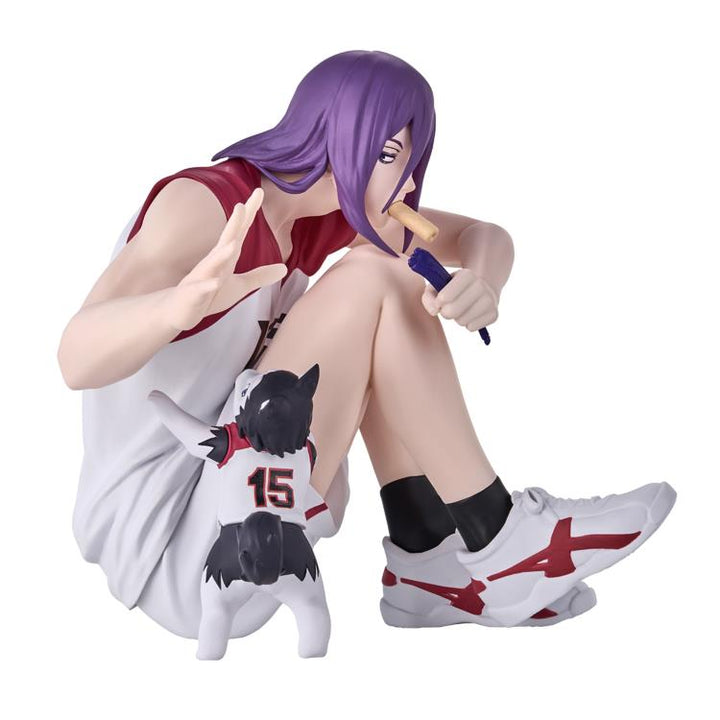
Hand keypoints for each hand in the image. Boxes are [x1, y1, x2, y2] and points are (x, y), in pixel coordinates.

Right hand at [163, 188, 286, 330]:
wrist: (179, 310)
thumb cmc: (209, 295)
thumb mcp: (240, 286)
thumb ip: (260, 276)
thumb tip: (284, 268)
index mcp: (225, 258)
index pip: (239, 232)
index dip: (249, 213)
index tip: (259, 191)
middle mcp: (213, 263)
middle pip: (226, 241)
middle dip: (234, 224)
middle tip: (242, 205)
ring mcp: (201, 278)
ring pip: (212, 264)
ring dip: (222, 254)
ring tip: (233, 244)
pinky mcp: (193, 296)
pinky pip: (201, 290)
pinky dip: (207, 286)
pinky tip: (215, 283)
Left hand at [421, 268, 498, 331]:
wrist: (480, 290)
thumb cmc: (452, 290)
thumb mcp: (438, 287)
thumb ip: (428, 297)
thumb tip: (434, 311)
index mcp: (467, 274)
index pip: (445, 297)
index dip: (439, 302)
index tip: (440, 300)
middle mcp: (481, 285)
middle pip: (452, 311)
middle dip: (446, 313)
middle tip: (447, 309)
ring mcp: (490, 300)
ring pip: (462, 321)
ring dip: (458, 319)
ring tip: (460, 310)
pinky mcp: (495, 314)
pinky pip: (472, 327)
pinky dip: (468, 324)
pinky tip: (470, 316)